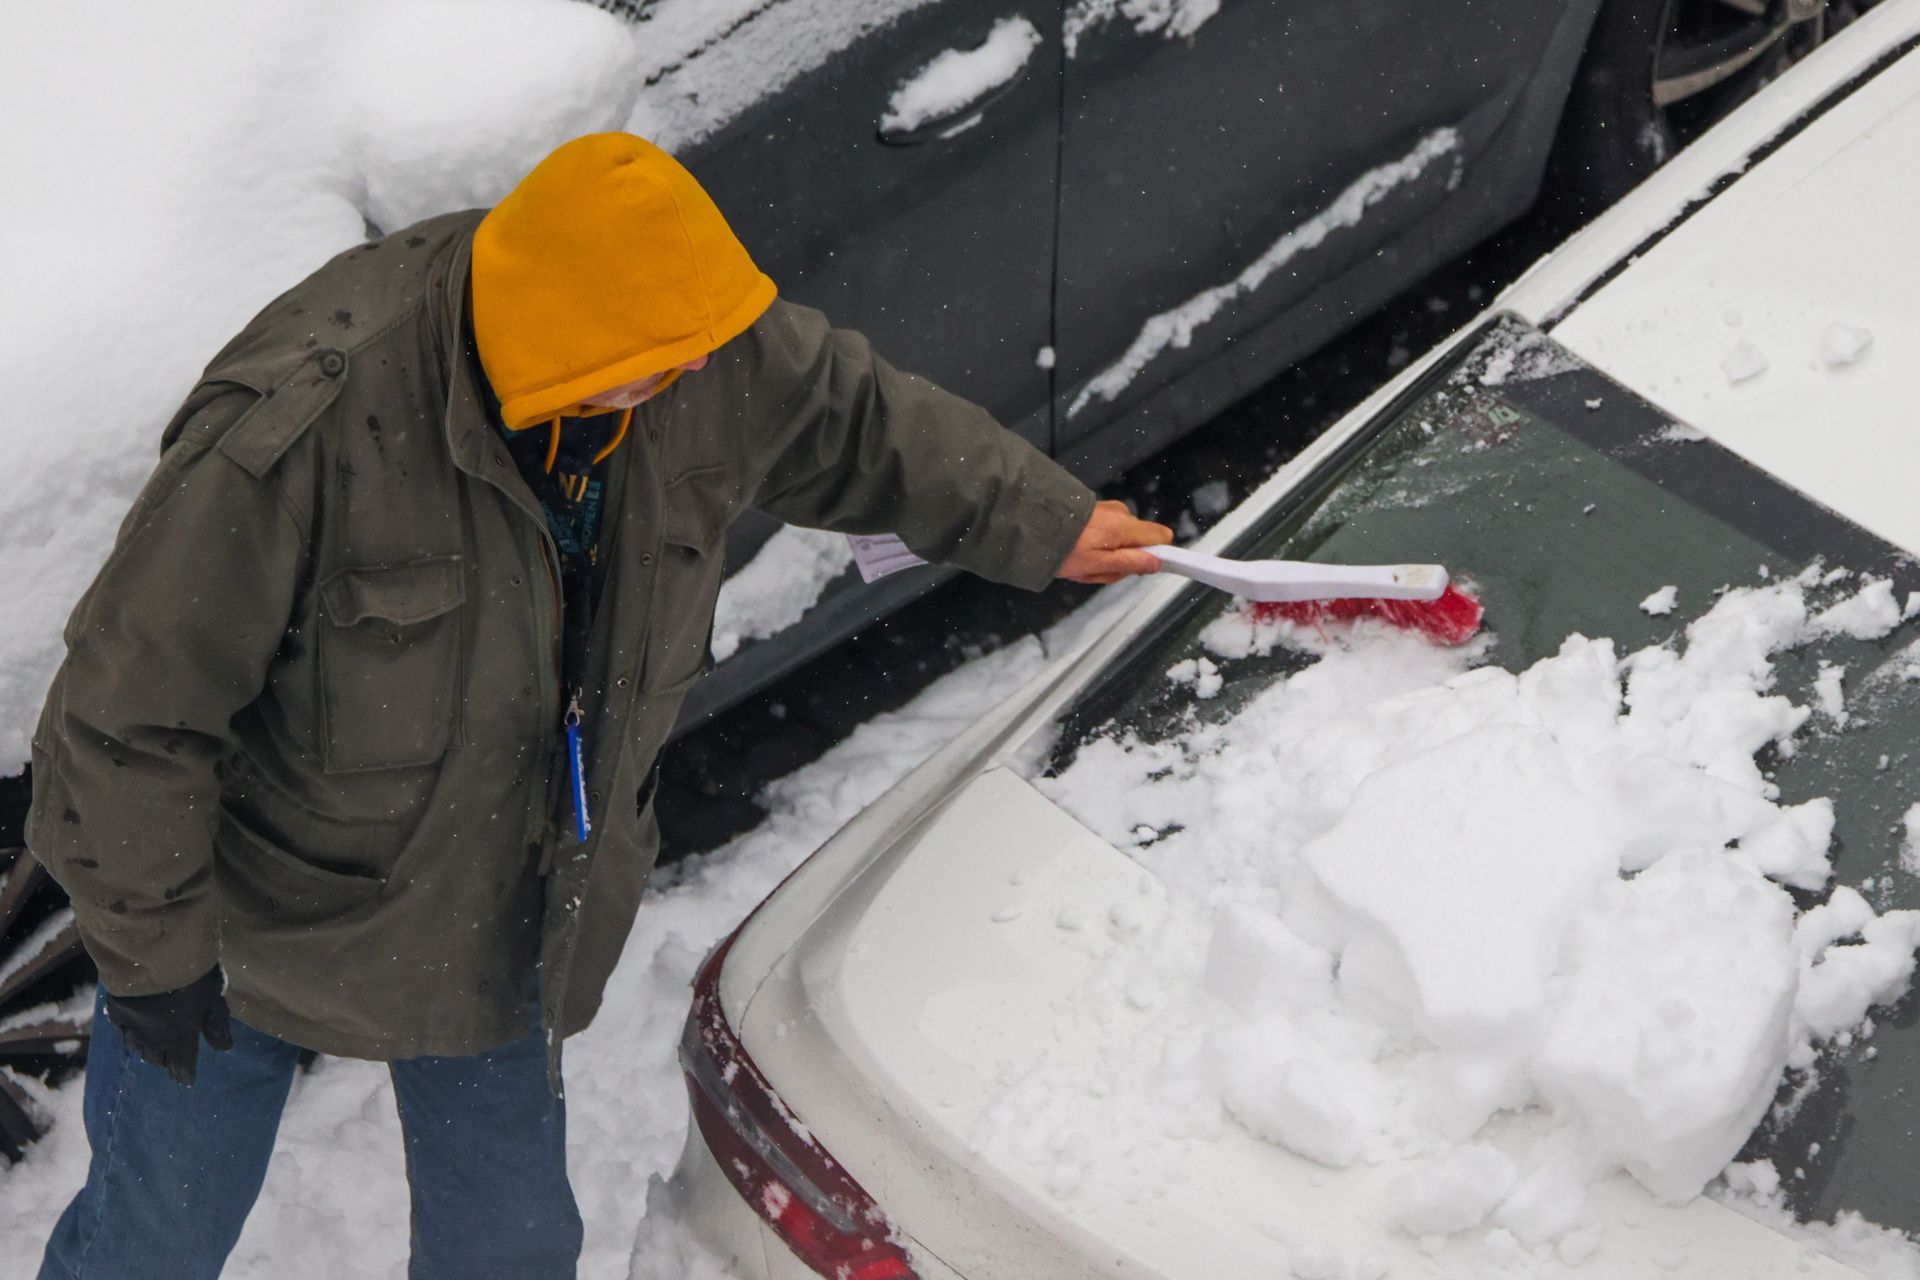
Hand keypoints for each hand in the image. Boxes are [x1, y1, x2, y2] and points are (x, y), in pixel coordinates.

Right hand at [104, 967, 233, 1086]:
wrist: (156, 955)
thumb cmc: (193, 977)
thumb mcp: (213, 999)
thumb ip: (216, 1024)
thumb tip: (224, 1048)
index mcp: (180, 1037)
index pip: (181, 1066)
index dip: (184, 1074)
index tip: (185, 1079)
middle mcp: (153, 1038)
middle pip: (157, 1059)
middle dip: (165, 1060)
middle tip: (171, 1058)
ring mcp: (132, 1025)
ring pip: (137, 1046)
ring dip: (146, 1047)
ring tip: (153, 1044)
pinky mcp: (116, 1011)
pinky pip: (122, 1027)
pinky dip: (129, 1029)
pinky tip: (132, 1025)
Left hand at [1056, 500, 1174, 584]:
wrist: (1028, 524)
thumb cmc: (1062, 550)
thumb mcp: (1096, 565)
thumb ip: (1129, 563)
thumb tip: (1157, 562)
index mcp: (1124, 526)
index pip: (1161, 536)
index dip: (1155, 554)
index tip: (1136, 567)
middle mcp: (1120, 512)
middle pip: (1138, 541)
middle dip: (1120, 560)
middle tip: (1095, 570)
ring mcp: (1106, 509)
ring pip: (1120, 539)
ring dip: (1104, 555)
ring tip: (1080, 563)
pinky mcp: (1093, 510)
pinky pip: (1105, 532)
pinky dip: (1093, 545)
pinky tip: (1075, 552)